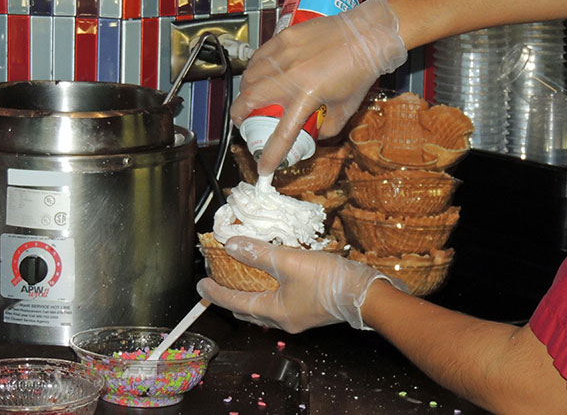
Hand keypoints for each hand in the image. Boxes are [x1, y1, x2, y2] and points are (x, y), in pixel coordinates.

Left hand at [196, 236, 407, 332]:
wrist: (365, 294)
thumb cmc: (328, 280)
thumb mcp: (289, 261)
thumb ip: (259, 253)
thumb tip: (231, 245)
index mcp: (275, 312)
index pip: (236, 303)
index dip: (217, 293)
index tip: (201, 285)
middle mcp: (283, 320)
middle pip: (248, 311)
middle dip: (231, 299)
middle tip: (217, 285)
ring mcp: (298, 318)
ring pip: (264, 309)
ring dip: (250, 296)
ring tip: (240, 280)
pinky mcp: (310, 310)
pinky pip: (279, 304)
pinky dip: (268, 293)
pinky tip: (272, 280)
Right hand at [230, 0, 407, 174]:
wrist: (366, 35)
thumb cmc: (360, 71)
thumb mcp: (347, 108)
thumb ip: (328, 127)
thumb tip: (313, 135)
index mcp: (308, 96)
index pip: (282, 134)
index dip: (270, 155)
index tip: (264, 168)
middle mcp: (291, 76)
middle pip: (249, 100)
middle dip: (239, 116)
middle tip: (242, 122)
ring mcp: (284, 55)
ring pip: (249, 77)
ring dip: (244, 91)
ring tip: (248, 98)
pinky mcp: (284, 38)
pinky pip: (258, 57)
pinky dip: (253, 69)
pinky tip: (257, 75)